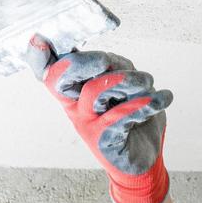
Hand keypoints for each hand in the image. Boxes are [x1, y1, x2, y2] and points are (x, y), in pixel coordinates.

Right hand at [26, 34, 173, 202]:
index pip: (50, 73)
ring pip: (94, 90)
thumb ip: (114, 69)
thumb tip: (107, 58)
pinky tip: (163, 98)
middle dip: (82, 61)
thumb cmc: (132, 121)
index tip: (38, 40)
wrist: (143, 161)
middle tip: (105, 60)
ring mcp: (87, 124)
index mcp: (76, 92)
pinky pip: (120, 116)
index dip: (38, 58)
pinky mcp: (104, 140)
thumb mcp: (125, 87)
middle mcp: (76, 107)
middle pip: (59, 78)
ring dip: (126, 79)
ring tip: (148, 82)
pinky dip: (144, 103)